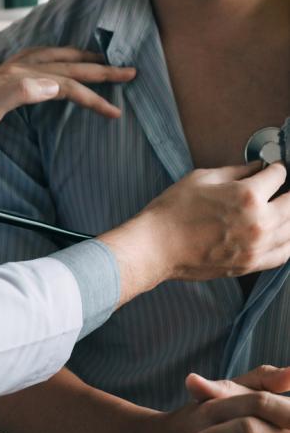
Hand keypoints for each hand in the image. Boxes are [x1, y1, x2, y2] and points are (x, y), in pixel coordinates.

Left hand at [0, 46, 135, 144]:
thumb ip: (21, 94)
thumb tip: (56, 85)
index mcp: (19, 78)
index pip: (67, 85)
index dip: (94, 97)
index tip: (116, 111)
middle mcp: (18, 69)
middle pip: (67, 66)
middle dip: (100, 70)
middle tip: (129, 72)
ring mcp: (9, 71)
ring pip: (54, 58)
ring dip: (80, 59)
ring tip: (100, 60)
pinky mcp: (2, 77)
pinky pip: (38, 60)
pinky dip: (56, 59)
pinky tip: (56, 64)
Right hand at [101, 162, 289, 306]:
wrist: (155, 246)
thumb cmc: (172, 212)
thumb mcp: (201, 179)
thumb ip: (235, 171)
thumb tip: (255, 168)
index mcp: (247, 196)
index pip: (279, 176)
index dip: (277, 168)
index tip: (273, 168)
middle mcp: (258, 223)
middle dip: (288, 192)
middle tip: (281, 189)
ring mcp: (256, 247)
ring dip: (289, 216)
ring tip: (282, 209)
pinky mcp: (249, 265)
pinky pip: (283, 255)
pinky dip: (288, 243)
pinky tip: (284, 235)